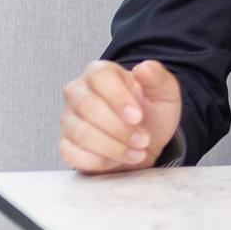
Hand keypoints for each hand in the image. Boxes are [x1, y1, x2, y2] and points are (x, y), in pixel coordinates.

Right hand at [59, 59, 181, 173]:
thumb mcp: (164, 93)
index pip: (100, 77)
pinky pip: (71, 154)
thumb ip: (157, 77)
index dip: (119, 98)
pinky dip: (98, 161)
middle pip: (87, 105)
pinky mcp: (66, 144)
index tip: (138, 117)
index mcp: (101, 72)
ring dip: (112, 147)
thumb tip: (144, 68)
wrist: (146, 142)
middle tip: (143, 140)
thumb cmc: (152, 113)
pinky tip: (116, 161)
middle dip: (119, 128)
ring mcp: (69, 118)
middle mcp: (78, 92)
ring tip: (136, 153)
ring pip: (81, 133)